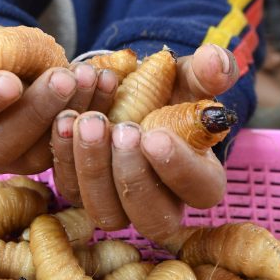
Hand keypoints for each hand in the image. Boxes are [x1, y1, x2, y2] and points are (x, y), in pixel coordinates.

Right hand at [0, 23, 118, 174]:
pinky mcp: (48, 163)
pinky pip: (70, 148)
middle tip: (64, 78)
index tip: (10, 81)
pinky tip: (106, 84)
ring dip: (70, 111)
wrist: (25, 67)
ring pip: (40, 149)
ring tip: (90, 75)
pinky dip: (91, 113)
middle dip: (36, 110)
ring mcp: (14, 161)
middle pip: (2, 142)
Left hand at [50, 43, 239, 243]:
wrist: (124, 89)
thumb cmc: (166, 88)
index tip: (153, 135)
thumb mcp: (189, 75)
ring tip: (86, 120)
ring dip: (92, 167)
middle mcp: (162, 203)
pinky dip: (64, 156)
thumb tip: (215, 61)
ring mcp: (119, 203)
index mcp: (200, 178)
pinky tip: (63, 120)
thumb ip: (208, 70)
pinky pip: (70, 190)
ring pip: (106, 211)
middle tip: (119, 129)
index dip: (178, 167)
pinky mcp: (83, 192)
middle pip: (152, 218)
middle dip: (132, 175)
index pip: (199, 189)